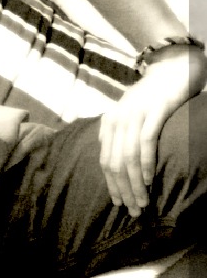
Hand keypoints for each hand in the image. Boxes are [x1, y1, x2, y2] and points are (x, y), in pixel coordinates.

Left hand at [99, 45, 206, 216]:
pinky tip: (148, 180)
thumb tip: (111, 157)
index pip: (105, 161)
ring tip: (142, 202)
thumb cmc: (153, 96)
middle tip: (133, 211)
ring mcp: (134, 115)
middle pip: (115, 163)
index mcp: (109, 123)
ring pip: (128, 157)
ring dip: (134, 184)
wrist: (172, 67)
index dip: (111, 185)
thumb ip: (118, 133)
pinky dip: (145, 164)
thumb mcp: (129, 114)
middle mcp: (117, 119)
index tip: (118, 204)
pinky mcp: (154, 111)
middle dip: (123, 190)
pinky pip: (145, 142)